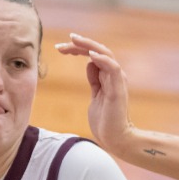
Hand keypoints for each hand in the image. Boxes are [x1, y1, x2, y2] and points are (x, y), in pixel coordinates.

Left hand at [56, 33, 134, 151]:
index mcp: (108, 76)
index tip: (60, 48)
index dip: (78, 48)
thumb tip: (90, 64)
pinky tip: (90, 55)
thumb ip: (95, 80)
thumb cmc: (105, 121)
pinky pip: (113, 68)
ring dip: (88, 45)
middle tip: (61, 43)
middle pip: (97, 50)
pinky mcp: (117, 90)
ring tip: (73, 40)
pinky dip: (102, 59)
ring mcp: (117, 81)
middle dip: (79, 44)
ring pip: (105, 54)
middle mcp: (114, 75)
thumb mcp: (96, 96)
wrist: (115, 139)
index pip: (93, 55)